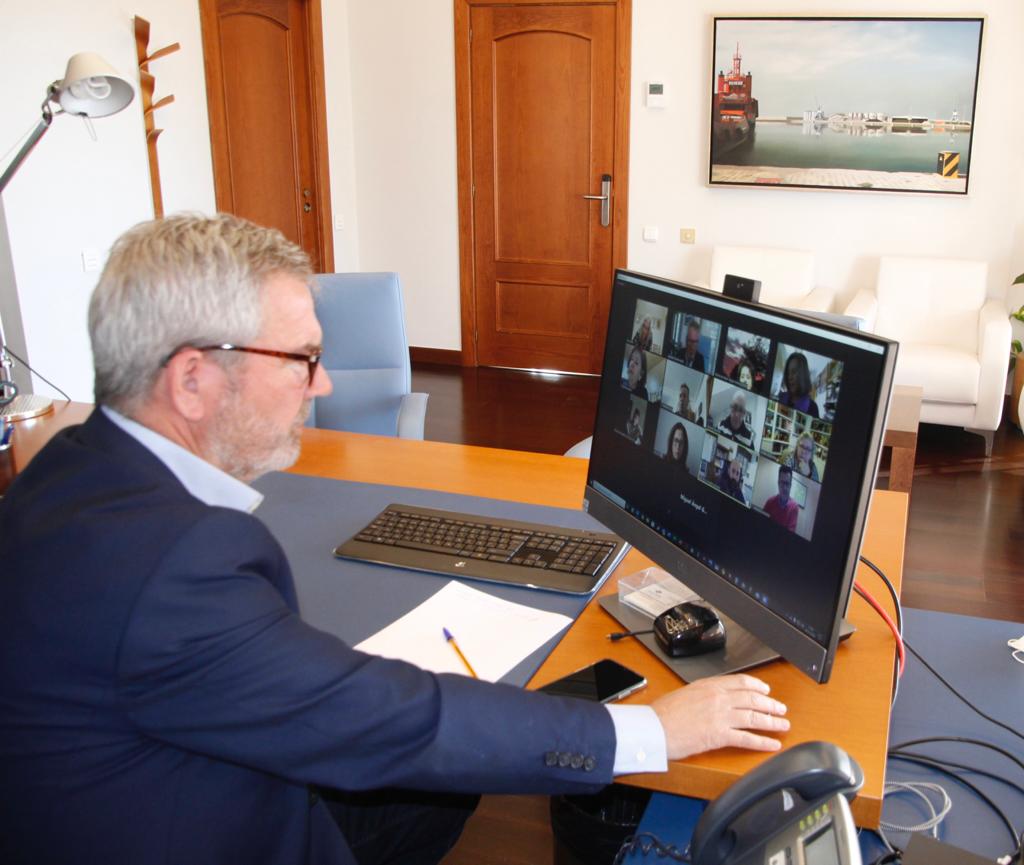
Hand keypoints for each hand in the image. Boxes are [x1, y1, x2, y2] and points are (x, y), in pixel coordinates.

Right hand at [650, 674, 788, 759]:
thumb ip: (703, 694)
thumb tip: (712, 699)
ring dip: (772, 722)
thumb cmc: (663, 713)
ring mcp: (720, 716)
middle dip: (770, 704)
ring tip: (783, 725)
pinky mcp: (719, 735)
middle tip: (780, 709)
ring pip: (754, 717)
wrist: (654, 727)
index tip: (766, 690)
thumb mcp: (685, 693)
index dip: (758, 686)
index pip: (741, 682)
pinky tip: (772, 744)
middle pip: (752, 699)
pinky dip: (762, 742)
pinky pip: (747, 738)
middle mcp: (718, 698)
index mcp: (709, 685)